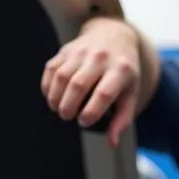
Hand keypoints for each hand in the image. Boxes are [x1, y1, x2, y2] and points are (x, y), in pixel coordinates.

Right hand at [42, 18, 141, 147]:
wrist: (113, 35)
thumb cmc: (123, 71)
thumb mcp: (130, 93)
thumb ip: (122, 120)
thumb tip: (112, 144)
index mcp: (121, 70)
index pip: (104, 94)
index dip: (91, 112)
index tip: (84, 122)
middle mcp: (101, 57)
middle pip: (78, 85)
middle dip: (69, 107)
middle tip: (68, 117)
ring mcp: (82, 51)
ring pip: (61, 77)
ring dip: (56, 98)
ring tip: (59, 109)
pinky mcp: (66, 49)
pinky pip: (51, 69)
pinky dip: (48, 86)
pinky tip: (52, 97)